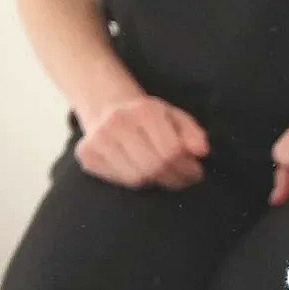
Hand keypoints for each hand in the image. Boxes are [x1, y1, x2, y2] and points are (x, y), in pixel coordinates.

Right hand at [74, 94, 208, 189]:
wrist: (108, 107)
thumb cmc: (149, 117)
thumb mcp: (176, 117)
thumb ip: (193, 133)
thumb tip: (202, 151)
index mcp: (144, 111)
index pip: (171, 151)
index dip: (187, 167)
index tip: (196, 172)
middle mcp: (118, 123)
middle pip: (154, 167)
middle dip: (174, 178)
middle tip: (184, 179)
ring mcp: (98, 139)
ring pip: (136, 178)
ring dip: (156, 182)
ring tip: (163, 174)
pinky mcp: (86, 155)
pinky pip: (119, 181)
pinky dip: (136, 181)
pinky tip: (141, 170)